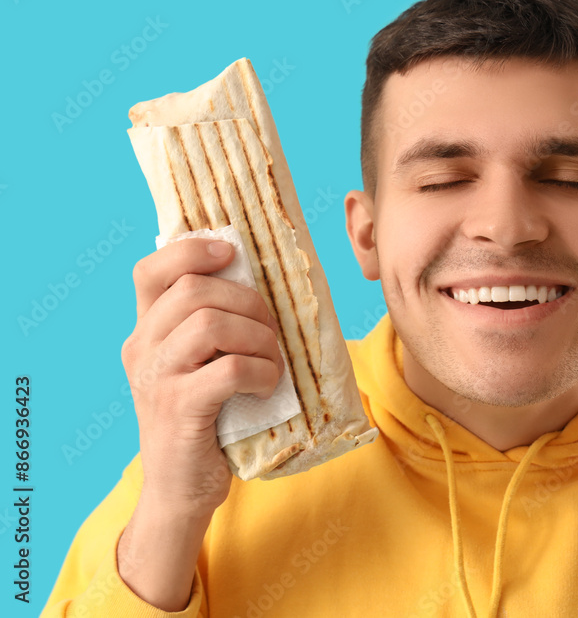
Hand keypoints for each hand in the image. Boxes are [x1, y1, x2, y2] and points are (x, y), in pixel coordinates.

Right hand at [121, 238, 284, 518]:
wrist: (181, 490)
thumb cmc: (205, 420)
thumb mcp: (200, 367)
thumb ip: (214, 327)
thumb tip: (261, 282)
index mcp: (146, 331)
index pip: (151, 270)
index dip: (192, 250)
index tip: (230, 252)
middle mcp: (142, 348)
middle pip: (194, 290)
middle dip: (248, 301)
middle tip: (270, 331)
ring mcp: (157, 378)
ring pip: (211, 323)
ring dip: (259, 338)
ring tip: (272, 362)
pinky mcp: (179, 409)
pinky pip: (230, 368)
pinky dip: (261, 371)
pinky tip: (268, 387)